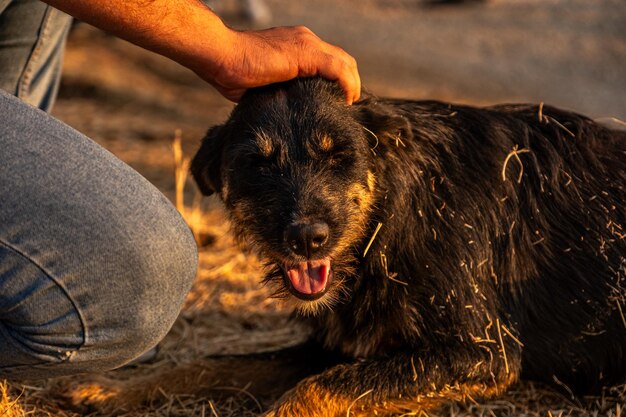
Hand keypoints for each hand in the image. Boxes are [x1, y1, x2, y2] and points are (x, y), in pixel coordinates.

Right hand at [197, 26, 360, 103]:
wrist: (222, 57)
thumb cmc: (232, 73)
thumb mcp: (262, 85)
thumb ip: (278, 92)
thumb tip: (285, 112)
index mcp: (295, 46)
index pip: (328, 61)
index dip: (338, 81)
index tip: (337, 101)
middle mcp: (305, 40)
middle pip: (342, 59)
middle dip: (349, 83)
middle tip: (346, 106)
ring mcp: (306, 44)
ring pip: (345, 62)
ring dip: (352, 85)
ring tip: (348, 105)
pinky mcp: (305, 53)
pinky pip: (338, 68)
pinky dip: (346, 84)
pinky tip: (345, 100)